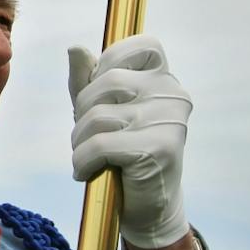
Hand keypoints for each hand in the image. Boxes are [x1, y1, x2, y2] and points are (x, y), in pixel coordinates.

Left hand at [68, 35, 192, 249]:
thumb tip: (75, 48)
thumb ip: (87, 78)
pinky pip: (100, 145)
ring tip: (88, 155)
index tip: (102, 93)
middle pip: (109, 80)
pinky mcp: (158, 149)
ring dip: (81, 140)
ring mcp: (169, 121)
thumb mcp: (100, 107)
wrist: (149, 206)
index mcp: (164, 78)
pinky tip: (86, 172)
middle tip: (86, 135)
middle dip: (84, 109)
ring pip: (99, 115)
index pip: (143, 44)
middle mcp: (173, 94)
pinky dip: (83, 160)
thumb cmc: (122, 149)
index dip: (111, 62)